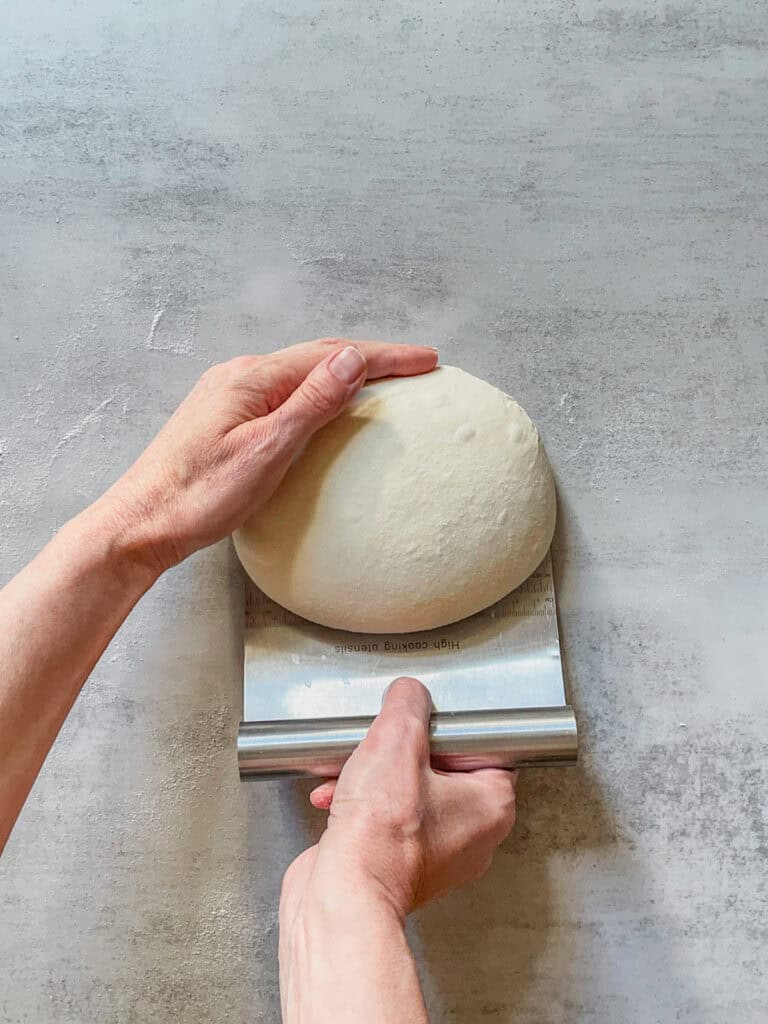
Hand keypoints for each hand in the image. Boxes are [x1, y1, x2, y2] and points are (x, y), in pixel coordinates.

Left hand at [97, 339, 437, 573]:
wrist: (142, 523)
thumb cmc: (200, 495)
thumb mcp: (267, 449)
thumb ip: (311, 401)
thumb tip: (352, 358)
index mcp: (253, 378)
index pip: (334, 355)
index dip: (385, 356)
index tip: (428, 360)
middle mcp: (240, 375)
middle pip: (319, 356)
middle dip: (372, 358)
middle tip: (418, 365)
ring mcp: (229, 395)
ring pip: (301, 372)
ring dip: (345, 371)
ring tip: (384, 379)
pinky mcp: (225, 418)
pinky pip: (284, 392)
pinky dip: (319, 391)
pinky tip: (328, 406)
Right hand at [281, 677, 516, 922]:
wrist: (342, 894)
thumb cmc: (381, 837)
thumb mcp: (396, 741)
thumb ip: (408, 705)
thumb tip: (409, 694)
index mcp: (491, 805)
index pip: (483, 745)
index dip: (447, 727)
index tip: (424, 720)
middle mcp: (472, 834)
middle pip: (440, 766)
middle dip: (401, 752)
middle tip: (384, 746)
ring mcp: (437, 854)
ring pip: (409, 791)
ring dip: (375, 775)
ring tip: (353, 769)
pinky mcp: (402, 865)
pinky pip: (387, 819)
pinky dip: (363, 803)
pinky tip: (338, 794)